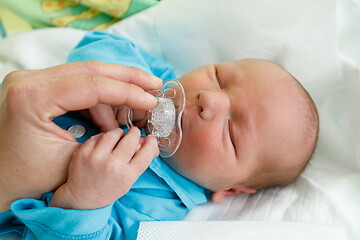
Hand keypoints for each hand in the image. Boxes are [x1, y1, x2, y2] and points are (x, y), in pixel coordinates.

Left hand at [0, 61, 161, 211]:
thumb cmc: (28, 178)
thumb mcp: (74, 159)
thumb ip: (106, 136)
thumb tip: (134, 121)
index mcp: (32, 97)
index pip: (93, 84)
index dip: (129, 92)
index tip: (152, 100)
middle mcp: (28, 80)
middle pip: (91, 69)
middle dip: (128, 78)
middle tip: (154, 84)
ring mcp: (30, 80)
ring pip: (86, 75)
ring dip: (112, 95)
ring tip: (129, 118)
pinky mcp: (36, 86)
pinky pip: (76, 85)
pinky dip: (98, 99)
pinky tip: (110, 117)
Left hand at [50, 127, 158, 209]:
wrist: (81, 198)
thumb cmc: (108, 189)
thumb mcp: (127, 181)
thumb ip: (138, 163)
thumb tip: (149, 142)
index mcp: (127, 175)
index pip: (146, 153)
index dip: (151, 143)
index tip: (151, 138)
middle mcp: (113, 166)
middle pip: (131, 139)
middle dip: (135, 133)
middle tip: (134, 132)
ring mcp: (97, 158)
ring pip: (114, 133)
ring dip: (119, 133)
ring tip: (118, 136)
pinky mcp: (83, 152)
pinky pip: (98, 136)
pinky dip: (103, 137)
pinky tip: (104, 143)